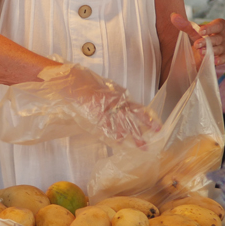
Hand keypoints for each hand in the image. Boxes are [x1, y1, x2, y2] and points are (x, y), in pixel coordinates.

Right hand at [35, 64, 157, 147]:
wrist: (67, 79)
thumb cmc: (81, 81)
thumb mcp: (101, 87)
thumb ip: (112, 97)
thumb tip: (121, 107)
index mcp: (116, 93)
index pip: (135, 107)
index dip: (147, 117)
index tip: (157, 126)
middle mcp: (113, 100)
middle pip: (132, 116)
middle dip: (144, 128)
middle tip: (155, 138)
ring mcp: (103, 106)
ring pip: (122, 123)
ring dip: (132, 135)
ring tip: (142, 146)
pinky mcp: (93, 112)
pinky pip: (106, 126)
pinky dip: (113, 134)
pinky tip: (120, 141)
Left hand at [171, 13, 224, 65]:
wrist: (202, 49)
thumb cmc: (200, 37)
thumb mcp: (193, 31)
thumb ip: (185, 24)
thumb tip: (173, 16)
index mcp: (219, 26)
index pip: (219, 25)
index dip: (210, 28)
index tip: (200, 31)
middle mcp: (224, 36)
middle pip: (218, 38)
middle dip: (207, 42)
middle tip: (196, 44)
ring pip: (220, 48)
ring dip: (210, 50)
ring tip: (200, 52)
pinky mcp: (224, 56)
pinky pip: (224, 58)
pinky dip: (219, 59)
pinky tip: (213, 60)